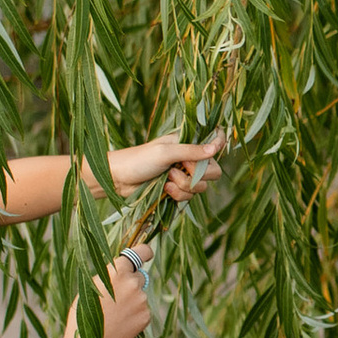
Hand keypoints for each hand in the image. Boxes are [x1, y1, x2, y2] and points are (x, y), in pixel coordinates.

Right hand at [87, 246, 153, 337]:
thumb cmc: (85, 312)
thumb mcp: (92, 285)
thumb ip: (111, 274)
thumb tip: (127, 269)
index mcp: (118, 270)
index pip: (142, 252)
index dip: (145, 252)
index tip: (147, 254)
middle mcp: (133, 282)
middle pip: (139, 276)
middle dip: (131, 283)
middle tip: (116, 297)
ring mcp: (142, 299)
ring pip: (140, 295)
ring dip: (132, 301)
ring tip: (115, 313)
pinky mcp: (146, 315)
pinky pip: (143, 310)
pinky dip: (135, 314)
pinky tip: (121, 322)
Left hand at [107, 134, 222, 203]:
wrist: (119, 180)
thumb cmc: (138, 159)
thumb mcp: (165, 152)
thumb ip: (191, 151)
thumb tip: (215, 148)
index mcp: (187, 142)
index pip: (215, 140)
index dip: (218, 145)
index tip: (210, 152)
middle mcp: (189, 158)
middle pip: (213, 170)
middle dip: (198, 174)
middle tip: (182, 169)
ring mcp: (183, 176)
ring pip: (201, 187)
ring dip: (184, 186)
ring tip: (167, 179)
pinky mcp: (176, 191)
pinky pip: (189, 197)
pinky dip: (178, 195)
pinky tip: (165, 190)